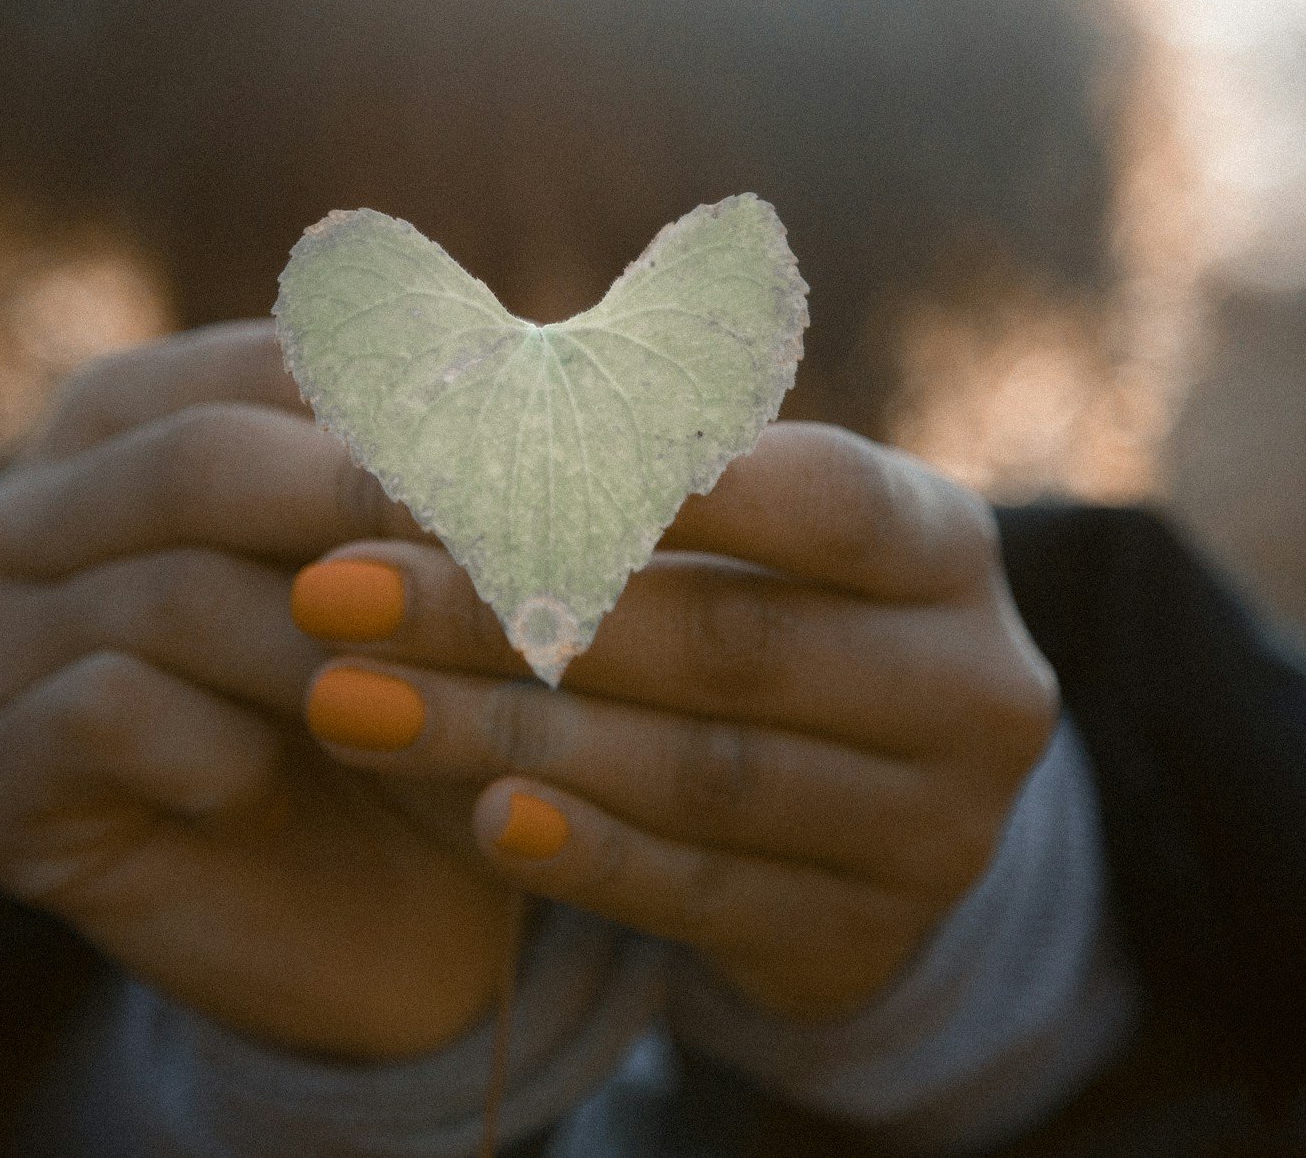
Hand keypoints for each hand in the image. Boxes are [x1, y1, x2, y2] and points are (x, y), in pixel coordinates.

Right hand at [0, 321, 516, 1060]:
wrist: (386, 924)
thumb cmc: (417, 704)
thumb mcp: (447, 564)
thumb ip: (447, 452)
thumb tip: (512, 354)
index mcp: (126, 415)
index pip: (258, 366)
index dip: (404, 412)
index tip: (538, 464)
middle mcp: (26, 514)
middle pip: (198, 461)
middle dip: (366, 511)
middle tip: (505, 567)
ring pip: (166, 593)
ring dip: (323, 650)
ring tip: (420, 699)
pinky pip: (106, 712)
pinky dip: (221, 743)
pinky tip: (273, 782)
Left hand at [292, 424, 1058, 1020]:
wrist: (870, 818)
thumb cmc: (761, 606)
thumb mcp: (739, 525)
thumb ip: (624, 455)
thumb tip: (435, 370)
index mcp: (945, 544)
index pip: (814, 497)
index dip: (650, 478)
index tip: (464, 461)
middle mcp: (971, 683)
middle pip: (728, 643)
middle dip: (509, 613)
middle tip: (334, 588)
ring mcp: (936, 826)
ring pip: (705, 776)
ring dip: (505, 736)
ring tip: (347, 702)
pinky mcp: (868, 936)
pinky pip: (705, 894)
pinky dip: (585, 855)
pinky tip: (477, 815)